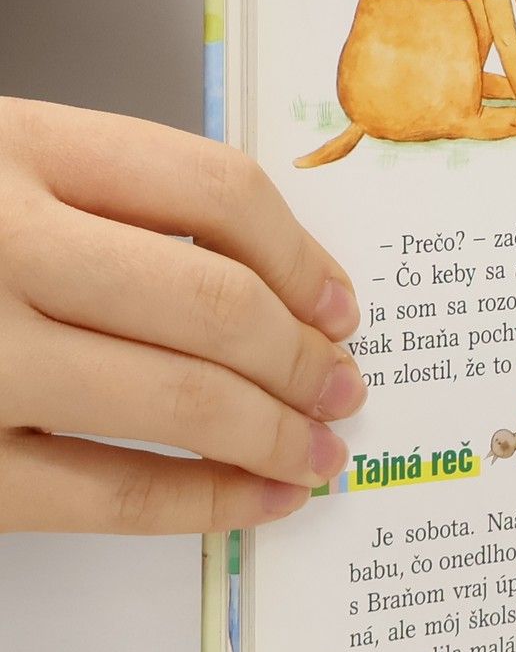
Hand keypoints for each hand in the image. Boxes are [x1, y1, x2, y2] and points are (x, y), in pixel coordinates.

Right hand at [0, 100, 364, 533]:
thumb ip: (106, 199)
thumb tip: (277, 284)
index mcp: (12, 147)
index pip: (213, 191)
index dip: (303, 256)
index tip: (341, 304)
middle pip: (213, 304)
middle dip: (304, 359)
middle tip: (346, 388)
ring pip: (177, 400)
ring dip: (276, 434)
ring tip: (322, 452)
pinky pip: (106, 495)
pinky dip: (205, 504)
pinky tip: (258, 502)